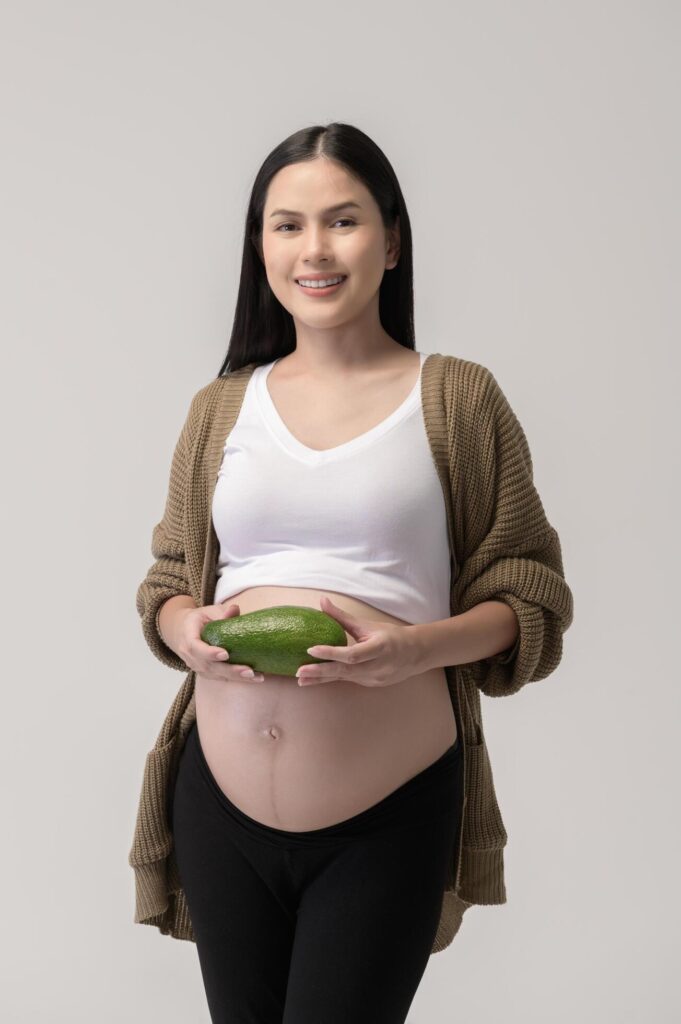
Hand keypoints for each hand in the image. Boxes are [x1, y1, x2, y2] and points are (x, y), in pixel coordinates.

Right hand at [174, 601, 265, 681]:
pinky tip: (253, 678)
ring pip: (215, 674)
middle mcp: (189, 655)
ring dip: (236, 677)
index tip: (225, 654)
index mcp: (187, 636)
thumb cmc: (201, 619)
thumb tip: (235, 609)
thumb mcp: (209, 611)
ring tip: (256, 676)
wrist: (184, 630)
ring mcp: (196, 665)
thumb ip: (222, 612)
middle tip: (249, 671)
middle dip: (230, 670)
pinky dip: (236, 678)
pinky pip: (219, 677)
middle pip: (208, 666)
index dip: (209, 653)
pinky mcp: (205, 672)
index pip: (195, 647)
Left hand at [296, 595, 422, 687]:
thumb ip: (342, 617)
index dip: (331, 652)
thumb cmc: (391, 636)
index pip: (352, 654)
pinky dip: (330, 679)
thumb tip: (322, 601)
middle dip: (320, 672)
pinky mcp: (370, 684)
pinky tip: (313, 680)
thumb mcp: (367, 624)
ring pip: (343, 678)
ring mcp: (374, 679)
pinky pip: (347, 680)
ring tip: (300, 679)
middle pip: (345, 670)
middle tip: (299, 671)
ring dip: (321, 679)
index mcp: (379, 648)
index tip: (311, 649)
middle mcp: (377, 666)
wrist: (415, 655)